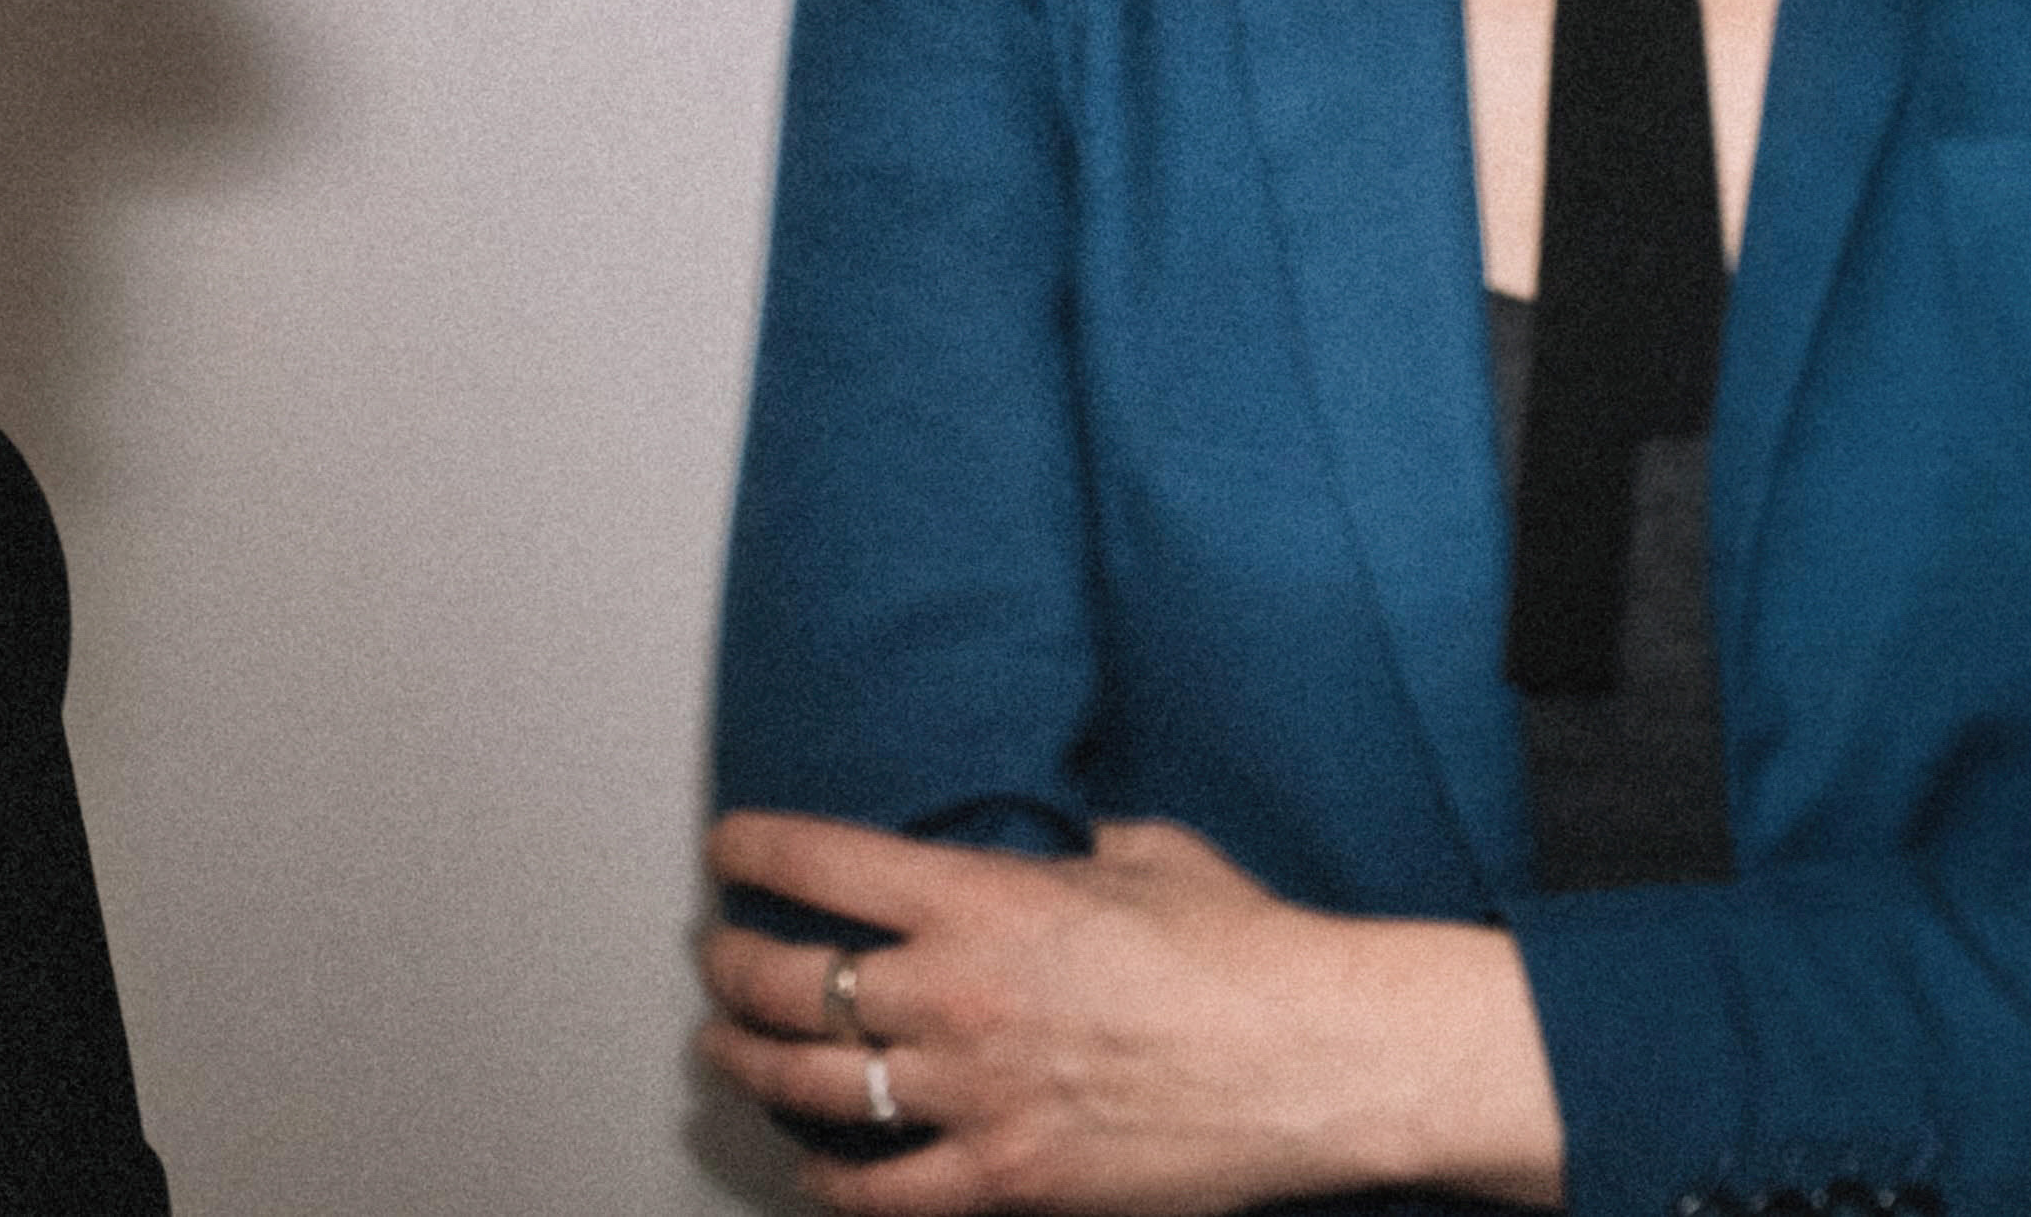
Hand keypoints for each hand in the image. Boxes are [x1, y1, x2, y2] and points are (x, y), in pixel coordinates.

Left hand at [696, 810, 1562, 1213]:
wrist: (1313, 1055)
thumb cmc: (1245, 949)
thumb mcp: (1144, 854)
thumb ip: (1069, 852)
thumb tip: (1048, 848)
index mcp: (982, 896)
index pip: (820, 859)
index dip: (754, 848)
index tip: (731, 848)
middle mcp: (955, 990)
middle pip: (786, 979)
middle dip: (730, 964)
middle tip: (717, 953)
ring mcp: (972, 1093)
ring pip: (808, 1082)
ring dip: (749, 1062)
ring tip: (728, 1047)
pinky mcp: (1005, 1177)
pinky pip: (879, 1193)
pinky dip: (829, 1181)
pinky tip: (810, 1166)